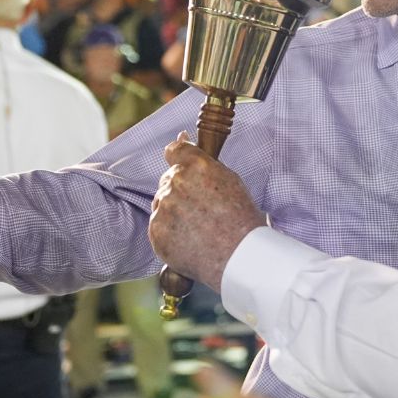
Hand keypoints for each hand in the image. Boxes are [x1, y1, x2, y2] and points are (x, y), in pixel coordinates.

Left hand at [148, 133, 264, 291]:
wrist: (239, 257)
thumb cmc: (241, 220)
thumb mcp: (231, 181)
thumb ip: (204, 164)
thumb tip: (182, 141)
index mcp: (197, 166)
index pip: (175, 150)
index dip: (177, 158)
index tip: (179, 165)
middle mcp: (177, 182)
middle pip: (168, 181)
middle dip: (180, 192)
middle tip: (201, 211)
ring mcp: (164, 207)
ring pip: (161, 204)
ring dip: (173, 213)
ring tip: (198, 229)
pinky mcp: (156, 231)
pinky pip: (158, 227)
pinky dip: (169, 233)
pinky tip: (190, 240)